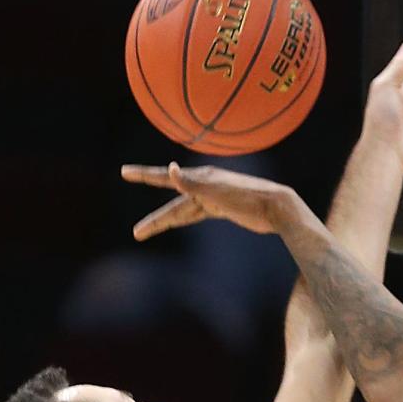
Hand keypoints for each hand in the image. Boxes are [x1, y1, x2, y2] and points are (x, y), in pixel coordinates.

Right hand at [120, 162, 309, 240]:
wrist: (278, 207)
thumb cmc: (250, 199)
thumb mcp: (219, 192)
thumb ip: (193, 183)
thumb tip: (170, 168)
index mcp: (201, 179)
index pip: (166, 178)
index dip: (145, 175)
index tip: (124, 172)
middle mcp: (205, 186)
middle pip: (173, 206)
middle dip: (155, 220)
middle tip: (137, 233)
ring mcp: (213, 197)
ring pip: (183, 212)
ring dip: (166, 222)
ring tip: (146, 232)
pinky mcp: (223, 208)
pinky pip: (197, 214)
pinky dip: (186, 217)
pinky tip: (179, 220)